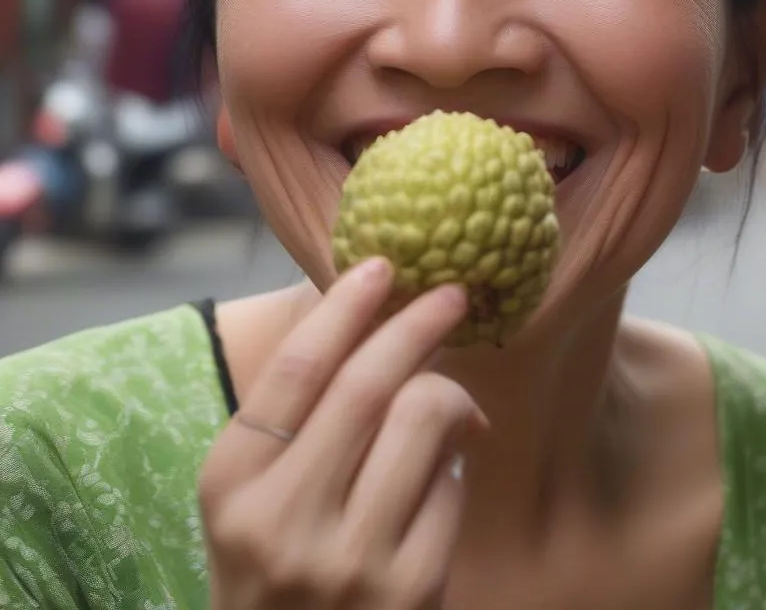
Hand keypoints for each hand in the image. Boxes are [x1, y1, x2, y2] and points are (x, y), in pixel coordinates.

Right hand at [199, 259, 486, 608]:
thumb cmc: (273, 565)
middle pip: (368, 385)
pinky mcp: (411, 590)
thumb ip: (296, 413)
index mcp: (233, 482)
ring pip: (423, 421)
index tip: (382, 264)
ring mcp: (350, 559)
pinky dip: (455, 460)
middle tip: (451, 293)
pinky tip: (440, 473)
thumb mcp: (253, 492)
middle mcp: (283, 520)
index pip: (297, 368)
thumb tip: (373, 319)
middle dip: (418, 324)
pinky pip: (454, 483)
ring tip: (446, 400)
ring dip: (446, 391)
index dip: (345, 306)